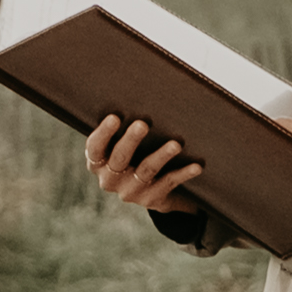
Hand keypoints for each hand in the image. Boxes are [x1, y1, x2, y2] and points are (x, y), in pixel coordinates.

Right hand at [82, 113, 207, 220]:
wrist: (152, 189)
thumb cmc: (135, 154)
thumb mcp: (124, 144)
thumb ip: (124, 128)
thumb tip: (141, 93)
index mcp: (98, 163)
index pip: (95, 148)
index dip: (104, 133)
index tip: (115, 117)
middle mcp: (110, 180)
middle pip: (120, 159)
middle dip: (131, 141)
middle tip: (143, 124)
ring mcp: (131, 192)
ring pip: (146, 170)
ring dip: (161, 156)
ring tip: (175, 144)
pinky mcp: (151, 199)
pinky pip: (168, 183)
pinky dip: (183, 173)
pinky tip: (196, 166)